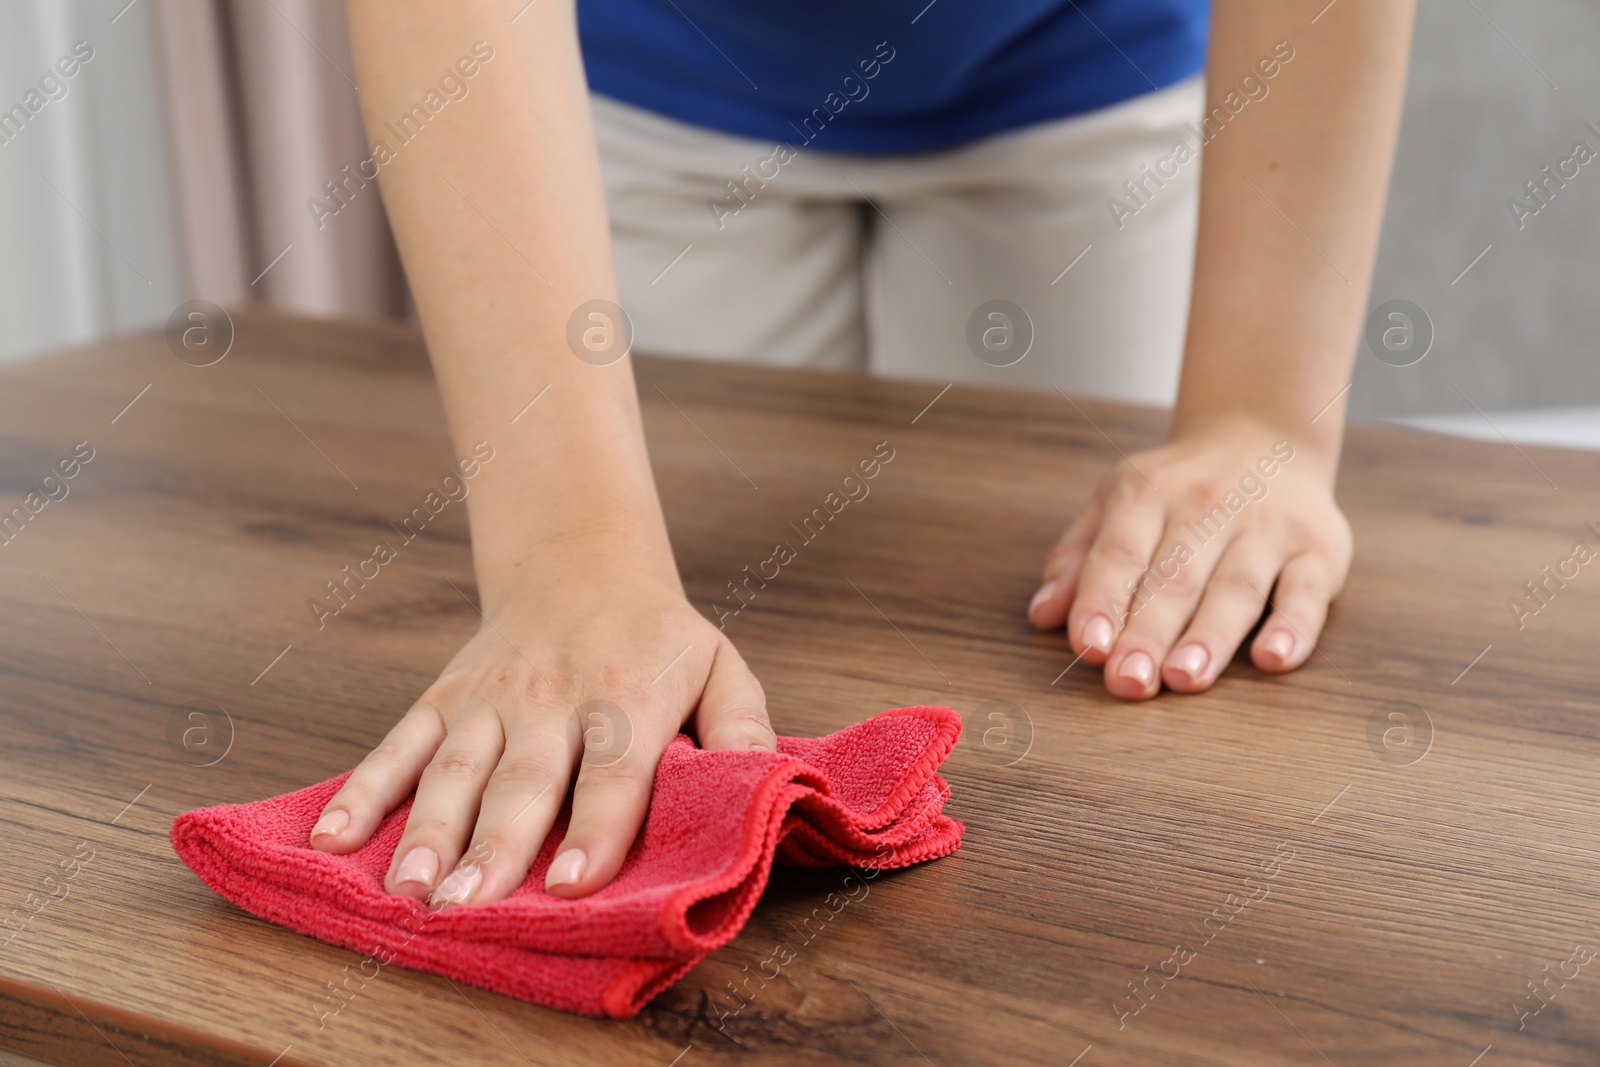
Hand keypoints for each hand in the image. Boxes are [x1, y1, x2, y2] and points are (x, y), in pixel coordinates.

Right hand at [307, 579, 772, 903]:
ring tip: (408, 889)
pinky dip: (364, 789)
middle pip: (523, 779)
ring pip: (454, 768)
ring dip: (426, 830)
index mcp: (628, 694)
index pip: (613, 769)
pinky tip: (333, 838)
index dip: (596, 826)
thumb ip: (744, 724)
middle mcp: (553, 696)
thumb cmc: (658, 637)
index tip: (575, 882)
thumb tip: (761, 782)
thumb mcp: (720, 664)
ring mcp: (491, 698)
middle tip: (469, 906)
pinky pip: (399, 743)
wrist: (580, 563)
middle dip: (495, 846)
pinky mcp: (444, 697)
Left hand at [1026, 417, 1351, 698]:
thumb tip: (1043, 614)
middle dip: (1149, 633)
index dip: (1102, 600)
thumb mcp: (1116, 504)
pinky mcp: (1319, 548)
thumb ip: (1078, 559)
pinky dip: (1293, 626)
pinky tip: (1272, 658)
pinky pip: (1307, 591)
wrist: (1265, 437)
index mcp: (1146, 492)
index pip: (1119, 553)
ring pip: (1235, 588)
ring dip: (1210, 637)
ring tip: (1185, 679)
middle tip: (1129, 683)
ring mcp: (1267, 526)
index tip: (1090, 648)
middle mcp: (1208, 503)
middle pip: (1175, 577)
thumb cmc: (1176, 491)